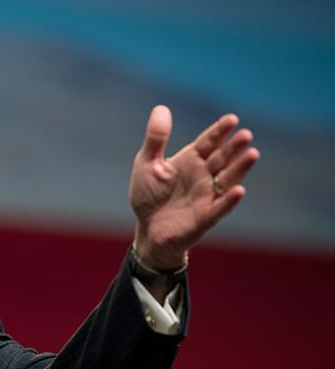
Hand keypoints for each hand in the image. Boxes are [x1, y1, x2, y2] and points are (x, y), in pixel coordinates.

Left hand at [129, 105, 259, 269]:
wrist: (148, 229)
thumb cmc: (148, 195)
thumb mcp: (147, 164)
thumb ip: (156, 139)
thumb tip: (161, 108)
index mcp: (190, 160)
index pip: (209, 142)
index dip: (220, 131)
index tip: (232, 119)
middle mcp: (203, 176)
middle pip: (221, 158)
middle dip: (233, 147)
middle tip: (246, 134)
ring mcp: (206, 196)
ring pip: (227, 180)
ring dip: (239, 168)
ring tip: (252, 154)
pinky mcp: (205, 217)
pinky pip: (219, 208)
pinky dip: (229, 200)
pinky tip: (239, 190)